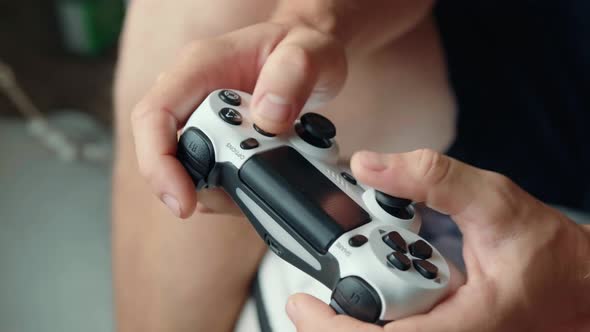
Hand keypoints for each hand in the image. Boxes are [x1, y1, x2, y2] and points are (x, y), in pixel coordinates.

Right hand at [130, 21, 346, 217]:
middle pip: (166, 152)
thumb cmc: (304, 45)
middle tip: (242, 196)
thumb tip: (268, 118)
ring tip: (259, 186)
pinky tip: (257, 183)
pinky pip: (208, 171)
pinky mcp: (214, 136)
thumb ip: (293, 75)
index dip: (158, 163)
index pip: (155, 116)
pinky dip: (231, 187)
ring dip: (220, 189)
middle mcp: (192, 92)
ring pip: (187, 168)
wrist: (309, 53)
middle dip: (198, 185)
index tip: (183, 201)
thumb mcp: (311, 50)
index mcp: (202, 65)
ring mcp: (200, 116)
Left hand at [287, 149, 589, 331]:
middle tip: (312, 291)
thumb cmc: (548, 254)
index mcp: (462, 326)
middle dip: (332, 318)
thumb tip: (370, 165)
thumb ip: (433, 178)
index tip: (300, 303)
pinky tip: (369, 282)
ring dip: (350, 315)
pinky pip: (394, 331)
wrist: (575, 282)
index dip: (330, 329)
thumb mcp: (494, 201)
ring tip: (342, 281)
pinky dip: (370, 310)